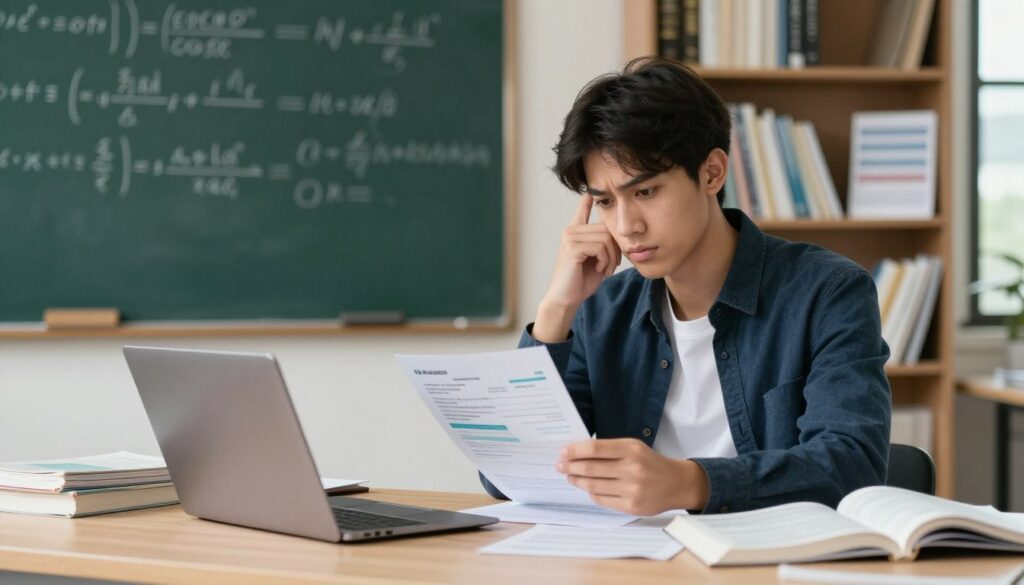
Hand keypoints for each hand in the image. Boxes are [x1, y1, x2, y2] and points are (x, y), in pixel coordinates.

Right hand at [532, 194, 620, 341]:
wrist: (566, 299)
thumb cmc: (581, 281)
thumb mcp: (596, 260)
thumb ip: (603, 245)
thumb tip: (616, 233)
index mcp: (575, 233)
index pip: (582, 210)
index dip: (588, 200)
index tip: (591, 189)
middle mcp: (571, 231)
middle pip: (607, 228)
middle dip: (615, 249)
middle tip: (612, 266)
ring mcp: (570, 238)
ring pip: (606, 238)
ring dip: (612, 257)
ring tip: (606, 270)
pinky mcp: (572, 248)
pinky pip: (601, 247)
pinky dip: (606, 261)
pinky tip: (600, 271)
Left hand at [556, 438, 709, 515]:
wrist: (676, 483)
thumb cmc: (650, 463)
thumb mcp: (634, 448)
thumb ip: (609, 450)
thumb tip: (577, 453)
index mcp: (631, 449)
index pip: (595, 448)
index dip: (575, 450)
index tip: (563, 452)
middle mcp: (632, 469)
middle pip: (591, 468)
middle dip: (570, 466)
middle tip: (559, 465)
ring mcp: (632, 489)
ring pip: (593, 485)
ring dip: (577, 480)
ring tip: (569, 476)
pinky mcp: (631, 506)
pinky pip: (602, 499)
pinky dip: (591, 492)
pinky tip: (587, 487)